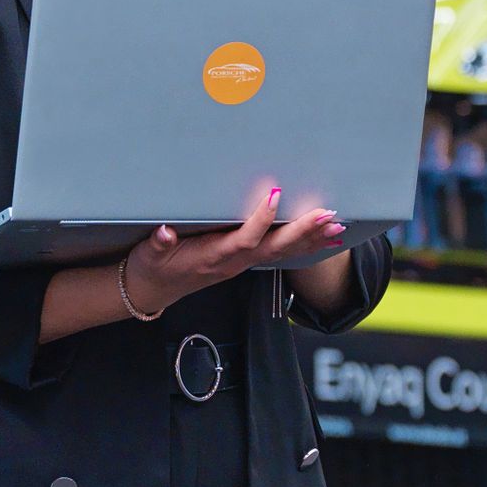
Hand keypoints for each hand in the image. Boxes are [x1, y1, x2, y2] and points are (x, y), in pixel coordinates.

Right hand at [120, 183, 344, 317]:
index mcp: (213, 257)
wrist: (154, 291)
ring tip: (338, 225)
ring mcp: (243, 264)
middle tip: (328, 215)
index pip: (243, 239)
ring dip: (311, 238)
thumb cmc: (152, 268)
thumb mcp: (148, 256)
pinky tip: (326, 239)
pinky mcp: (246, 261)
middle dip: (302, 231)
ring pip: (283, 251)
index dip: (260, 220)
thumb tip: (164, 233)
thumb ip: (158, 244)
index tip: (275, 195)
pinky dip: (305, 246)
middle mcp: (234, 262)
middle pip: (274, 247)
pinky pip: (281, 254)